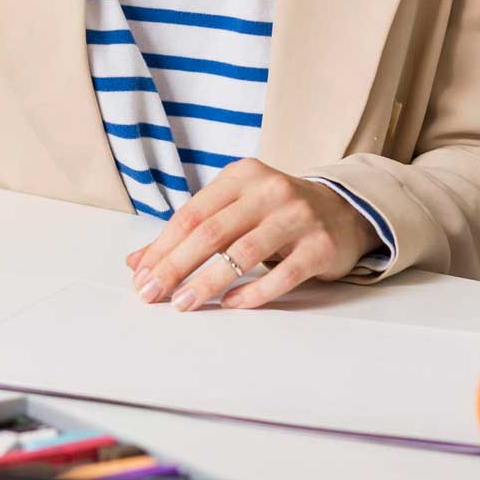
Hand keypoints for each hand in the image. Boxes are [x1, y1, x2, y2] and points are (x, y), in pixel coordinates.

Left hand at [124, 158, 378, 311]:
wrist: (343, 211)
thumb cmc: (275, 212)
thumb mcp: (234, 209)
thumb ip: (190, 232)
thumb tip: (137, 263)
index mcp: (242, 174)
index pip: (192, 213)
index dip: (163, 247)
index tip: (141, 277)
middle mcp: (269, 189)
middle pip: (211, 231)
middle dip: (176, 265)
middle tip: (151, 295)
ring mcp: (297, 216)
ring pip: (244, 253)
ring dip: (208, 281)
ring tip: (183, 304)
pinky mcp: (320, 245)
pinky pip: (282, 274)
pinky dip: (253, 292)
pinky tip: (230, 304)